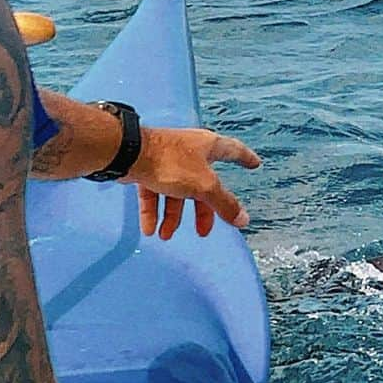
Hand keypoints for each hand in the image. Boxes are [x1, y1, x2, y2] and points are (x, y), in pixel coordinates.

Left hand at [123, 126, 259, 239]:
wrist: (128, 153)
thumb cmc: (171, 162)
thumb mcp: (204, 186)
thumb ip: (224, 203)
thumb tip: (243, 220)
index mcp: (208, 147)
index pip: (233, 150)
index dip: (245, 158)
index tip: (254, 164)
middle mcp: (189, 152)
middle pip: (203, 185)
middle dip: (202, 211)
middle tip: (202, 231)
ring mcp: (167, 160)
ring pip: (176, 193)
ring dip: (172, 217)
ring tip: (166, 236)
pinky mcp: (146, 168)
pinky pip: (154, 193)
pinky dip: (153, 212)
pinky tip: (150, 230)